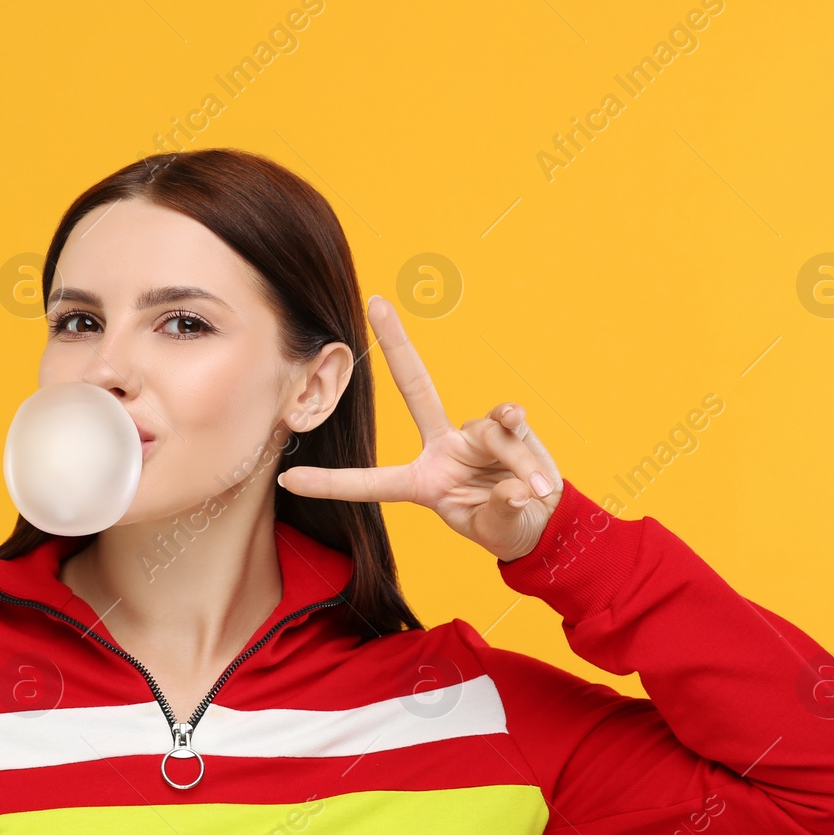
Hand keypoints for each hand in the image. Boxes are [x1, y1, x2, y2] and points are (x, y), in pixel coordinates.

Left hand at [276, 295, 562, 562]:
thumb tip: (512, 487)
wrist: (544, 520)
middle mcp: (442, 449)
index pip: (370, 482)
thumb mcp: (496, 530)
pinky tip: (538, 469)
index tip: (288, 479)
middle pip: (415, 388)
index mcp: (421, 483)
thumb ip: (499, 512)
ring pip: (487, 433)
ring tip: (534, 490)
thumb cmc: (506, 527)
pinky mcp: (507, 427)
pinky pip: (510, 423)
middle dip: (398, 344)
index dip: (330, 484)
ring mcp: (473, 434)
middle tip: (377, 303)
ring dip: (514, 462)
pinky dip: (523, 443)